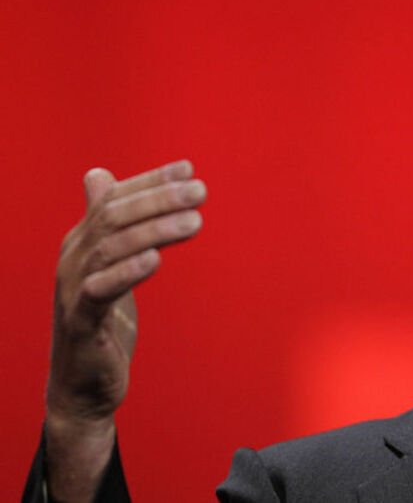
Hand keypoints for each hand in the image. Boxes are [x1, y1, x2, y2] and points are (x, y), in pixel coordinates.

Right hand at [45, 160, 205, 500]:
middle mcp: (73, 257)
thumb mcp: (106, 264)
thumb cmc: (99, 319)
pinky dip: (126, 272)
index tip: (189, 169)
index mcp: (82, 241)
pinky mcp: (80, 321)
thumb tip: (99, 174)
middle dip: (158, 199)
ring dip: (154, 230)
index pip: (114, 198)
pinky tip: (155, 259)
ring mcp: (73, 289)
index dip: (150, 181)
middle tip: (200, 191)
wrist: (82, 383)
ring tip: (194, 221)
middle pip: (113, 217)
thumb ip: (108, 223)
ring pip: (111, 248)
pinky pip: (99, 290)